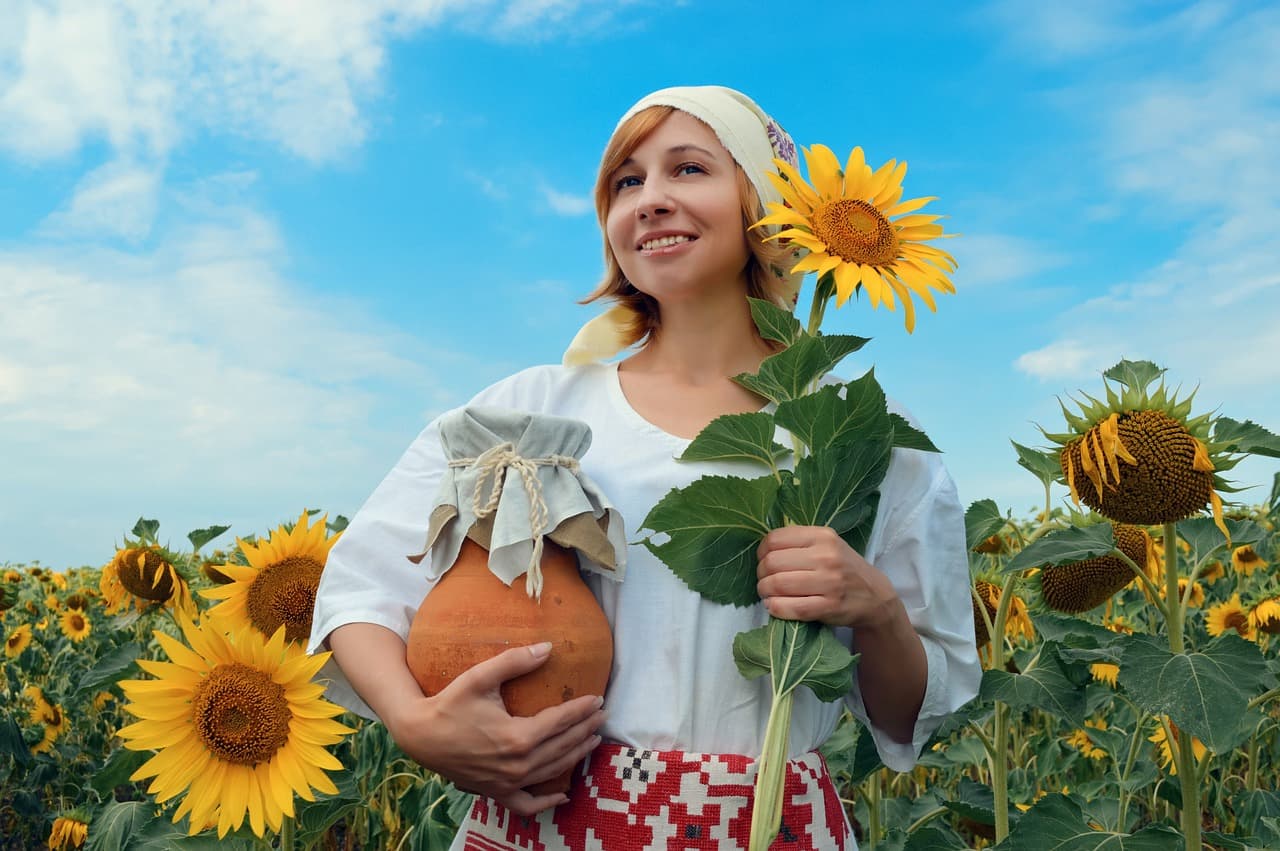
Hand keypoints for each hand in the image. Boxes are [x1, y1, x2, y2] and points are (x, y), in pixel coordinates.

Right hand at [386, 643, 606, 815]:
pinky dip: (546, 803)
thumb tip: (548, 648)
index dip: (582, 709)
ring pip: (553, 771)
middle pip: (562, 746)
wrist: (419, 736)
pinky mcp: (496, 792)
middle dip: (586, 729)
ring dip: (576, 755)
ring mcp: (508, 782)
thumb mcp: (480, 677)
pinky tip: (562, 796)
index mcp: (518, 737)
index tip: (598, 699)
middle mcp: (517, 765)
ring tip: (592, 740)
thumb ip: (515, 661)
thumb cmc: (449, 703)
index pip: (560, 721)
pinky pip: (527, 804)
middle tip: (602, 715)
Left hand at [756, 525, 899, 627]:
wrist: (875, 595)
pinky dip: (775, 608)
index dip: (761, 552)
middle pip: (772, 562)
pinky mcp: (830, 606)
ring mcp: (829, 582)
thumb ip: (800, 542)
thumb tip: (763, 549)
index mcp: (822, 536)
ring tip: (768, 594)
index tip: (763, 560)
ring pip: (778, 584)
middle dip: (761, 574)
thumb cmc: (843, 568)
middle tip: (764, 581)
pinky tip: (774, 606)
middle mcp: (826, 556)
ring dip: (765, 592)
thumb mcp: (828, 545)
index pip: (775, 539)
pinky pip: (791, 607)